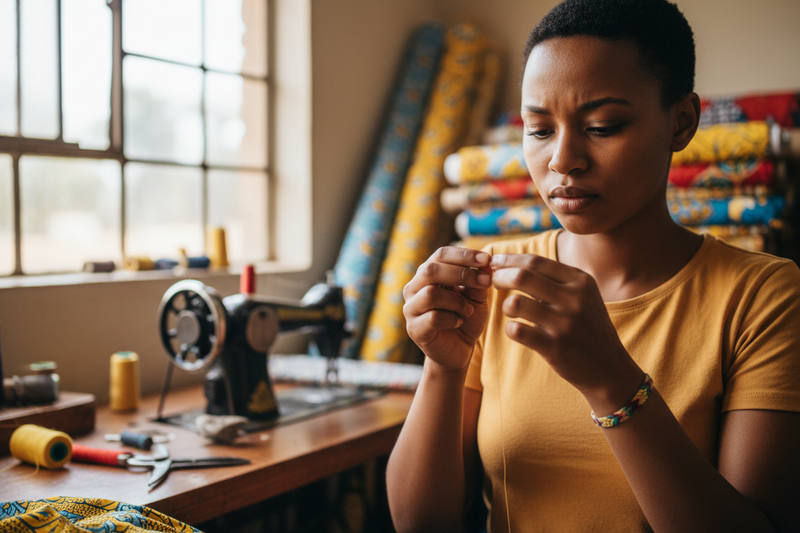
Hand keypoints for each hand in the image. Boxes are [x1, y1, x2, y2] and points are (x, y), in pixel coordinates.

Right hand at [403, 247, 492, 371]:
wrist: (459, 351)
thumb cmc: (466, 318)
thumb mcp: (476, 296)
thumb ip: (479, 280)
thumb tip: (488, 261)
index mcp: (427, 274)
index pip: (441, 255)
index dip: (464, 255)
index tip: (487, 260)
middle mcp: (414, 288)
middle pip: (431, 270)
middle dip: (462, 273)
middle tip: (485, 281)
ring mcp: (411, 309)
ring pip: (431, 294)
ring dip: (457, 301)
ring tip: (469, 310)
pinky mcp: (414, 329)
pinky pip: (433, 318)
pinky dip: (452, 319)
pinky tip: (459, 322)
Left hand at [490, 253, 640, 399]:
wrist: (610, 367)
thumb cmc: (588, 327)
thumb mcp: (583, 296)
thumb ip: (556, 279)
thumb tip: (515, 262)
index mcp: (581, 281)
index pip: (535, 261)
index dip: (509, 260)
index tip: (495, 262)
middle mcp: (574, 298)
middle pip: (522, 276)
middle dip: (500, 277)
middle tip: (494, 283)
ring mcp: (565, 324)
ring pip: (515, 303)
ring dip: (506, 305)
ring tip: (511, 310)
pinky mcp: (556, 348)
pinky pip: (517, 331)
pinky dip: (510, 329)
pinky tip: (517, 330)